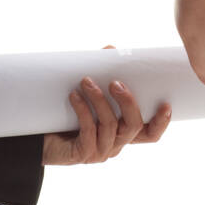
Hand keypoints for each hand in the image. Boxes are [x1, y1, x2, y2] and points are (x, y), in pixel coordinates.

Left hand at [42, 45, 171, 164]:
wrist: (39, 136)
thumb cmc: (67, 113)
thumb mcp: (88, 92)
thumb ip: (103, 73)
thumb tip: (111, 50)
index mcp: (123, 132)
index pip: (150, 134)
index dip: (161, 123)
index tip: (165, 104)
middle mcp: (116, 144)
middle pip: (133, 127)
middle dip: (128, 102)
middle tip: (114, 82)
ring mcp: (100, 151)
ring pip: (110, 126)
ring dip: (99, 100)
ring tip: (86, 81)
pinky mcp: (82, 154)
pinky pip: (88, 130)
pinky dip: (83, 110)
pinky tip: (74, 96)